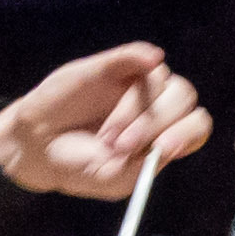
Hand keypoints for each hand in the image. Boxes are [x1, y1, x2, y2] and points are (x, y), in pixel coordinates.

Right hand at [0, 45, 212, 208]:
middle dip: (154, 124)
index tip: (161, 148)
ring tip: (105, 138)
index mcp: (164, 133)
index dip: (185, 133)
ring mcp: (135, 83)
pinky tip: (147, 60)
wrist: (39, 149)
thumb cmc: (80, 166)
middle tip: (121, 145)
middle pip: (183, 99)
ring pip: (160, 82)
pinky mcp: (112, 67)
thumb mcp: (113, 180)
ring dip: (133, 111)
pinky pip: (136, 54)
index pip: (196, 124)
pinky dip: (142, 55)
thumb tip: (171, 144)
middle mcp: (156, 105)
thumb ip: (144, 167)